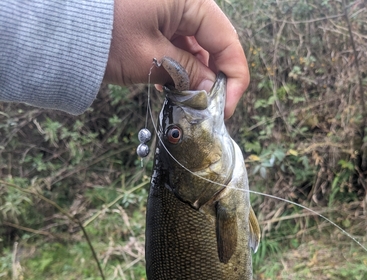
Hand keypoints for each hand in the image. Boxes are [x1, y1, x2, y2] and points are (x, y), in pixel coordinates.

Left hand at [104, 0, 249, 117]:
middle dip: (214, 79)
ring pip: (197, 48)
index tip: (227, 108)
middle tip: (210, 110)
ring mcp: (169, 11)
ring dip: (196, 77)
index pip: (226, 41)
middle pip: (214, 44)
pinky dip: (180, 69)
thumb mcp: (152, 58)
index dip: (233, 78)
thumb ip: (189, 73)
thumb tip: (211, 91)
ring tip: (190, 104)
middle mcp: (183, 2)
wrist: (63, 30)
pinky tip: (174, 90)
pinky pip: (178, 47)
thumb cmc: (106, 37)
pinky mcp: (156, 22)